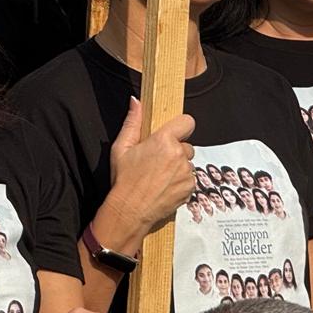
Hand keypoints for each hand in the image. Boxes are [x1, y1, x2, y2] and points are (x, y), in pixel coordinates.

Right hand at [104, 97, 195, 238]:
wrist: (129, 210)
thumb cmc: (124, 180)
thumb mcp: (121, 148)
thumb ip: (132, 122)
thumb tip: (136, 102)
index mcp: (164, 141)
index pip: (187, 122)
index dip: (180, 127)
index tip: (172, 133)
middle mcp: (179, 155)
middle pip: (186, 145)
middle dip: (175, 150)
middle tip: (157, 161)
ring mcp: (187, 172)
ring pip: (187, 163)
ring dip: (178, 167)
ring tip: (158, 176)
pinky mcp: (191, 187)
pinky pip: (189, 178)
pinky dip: (180, 181)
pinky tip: (164, 186)